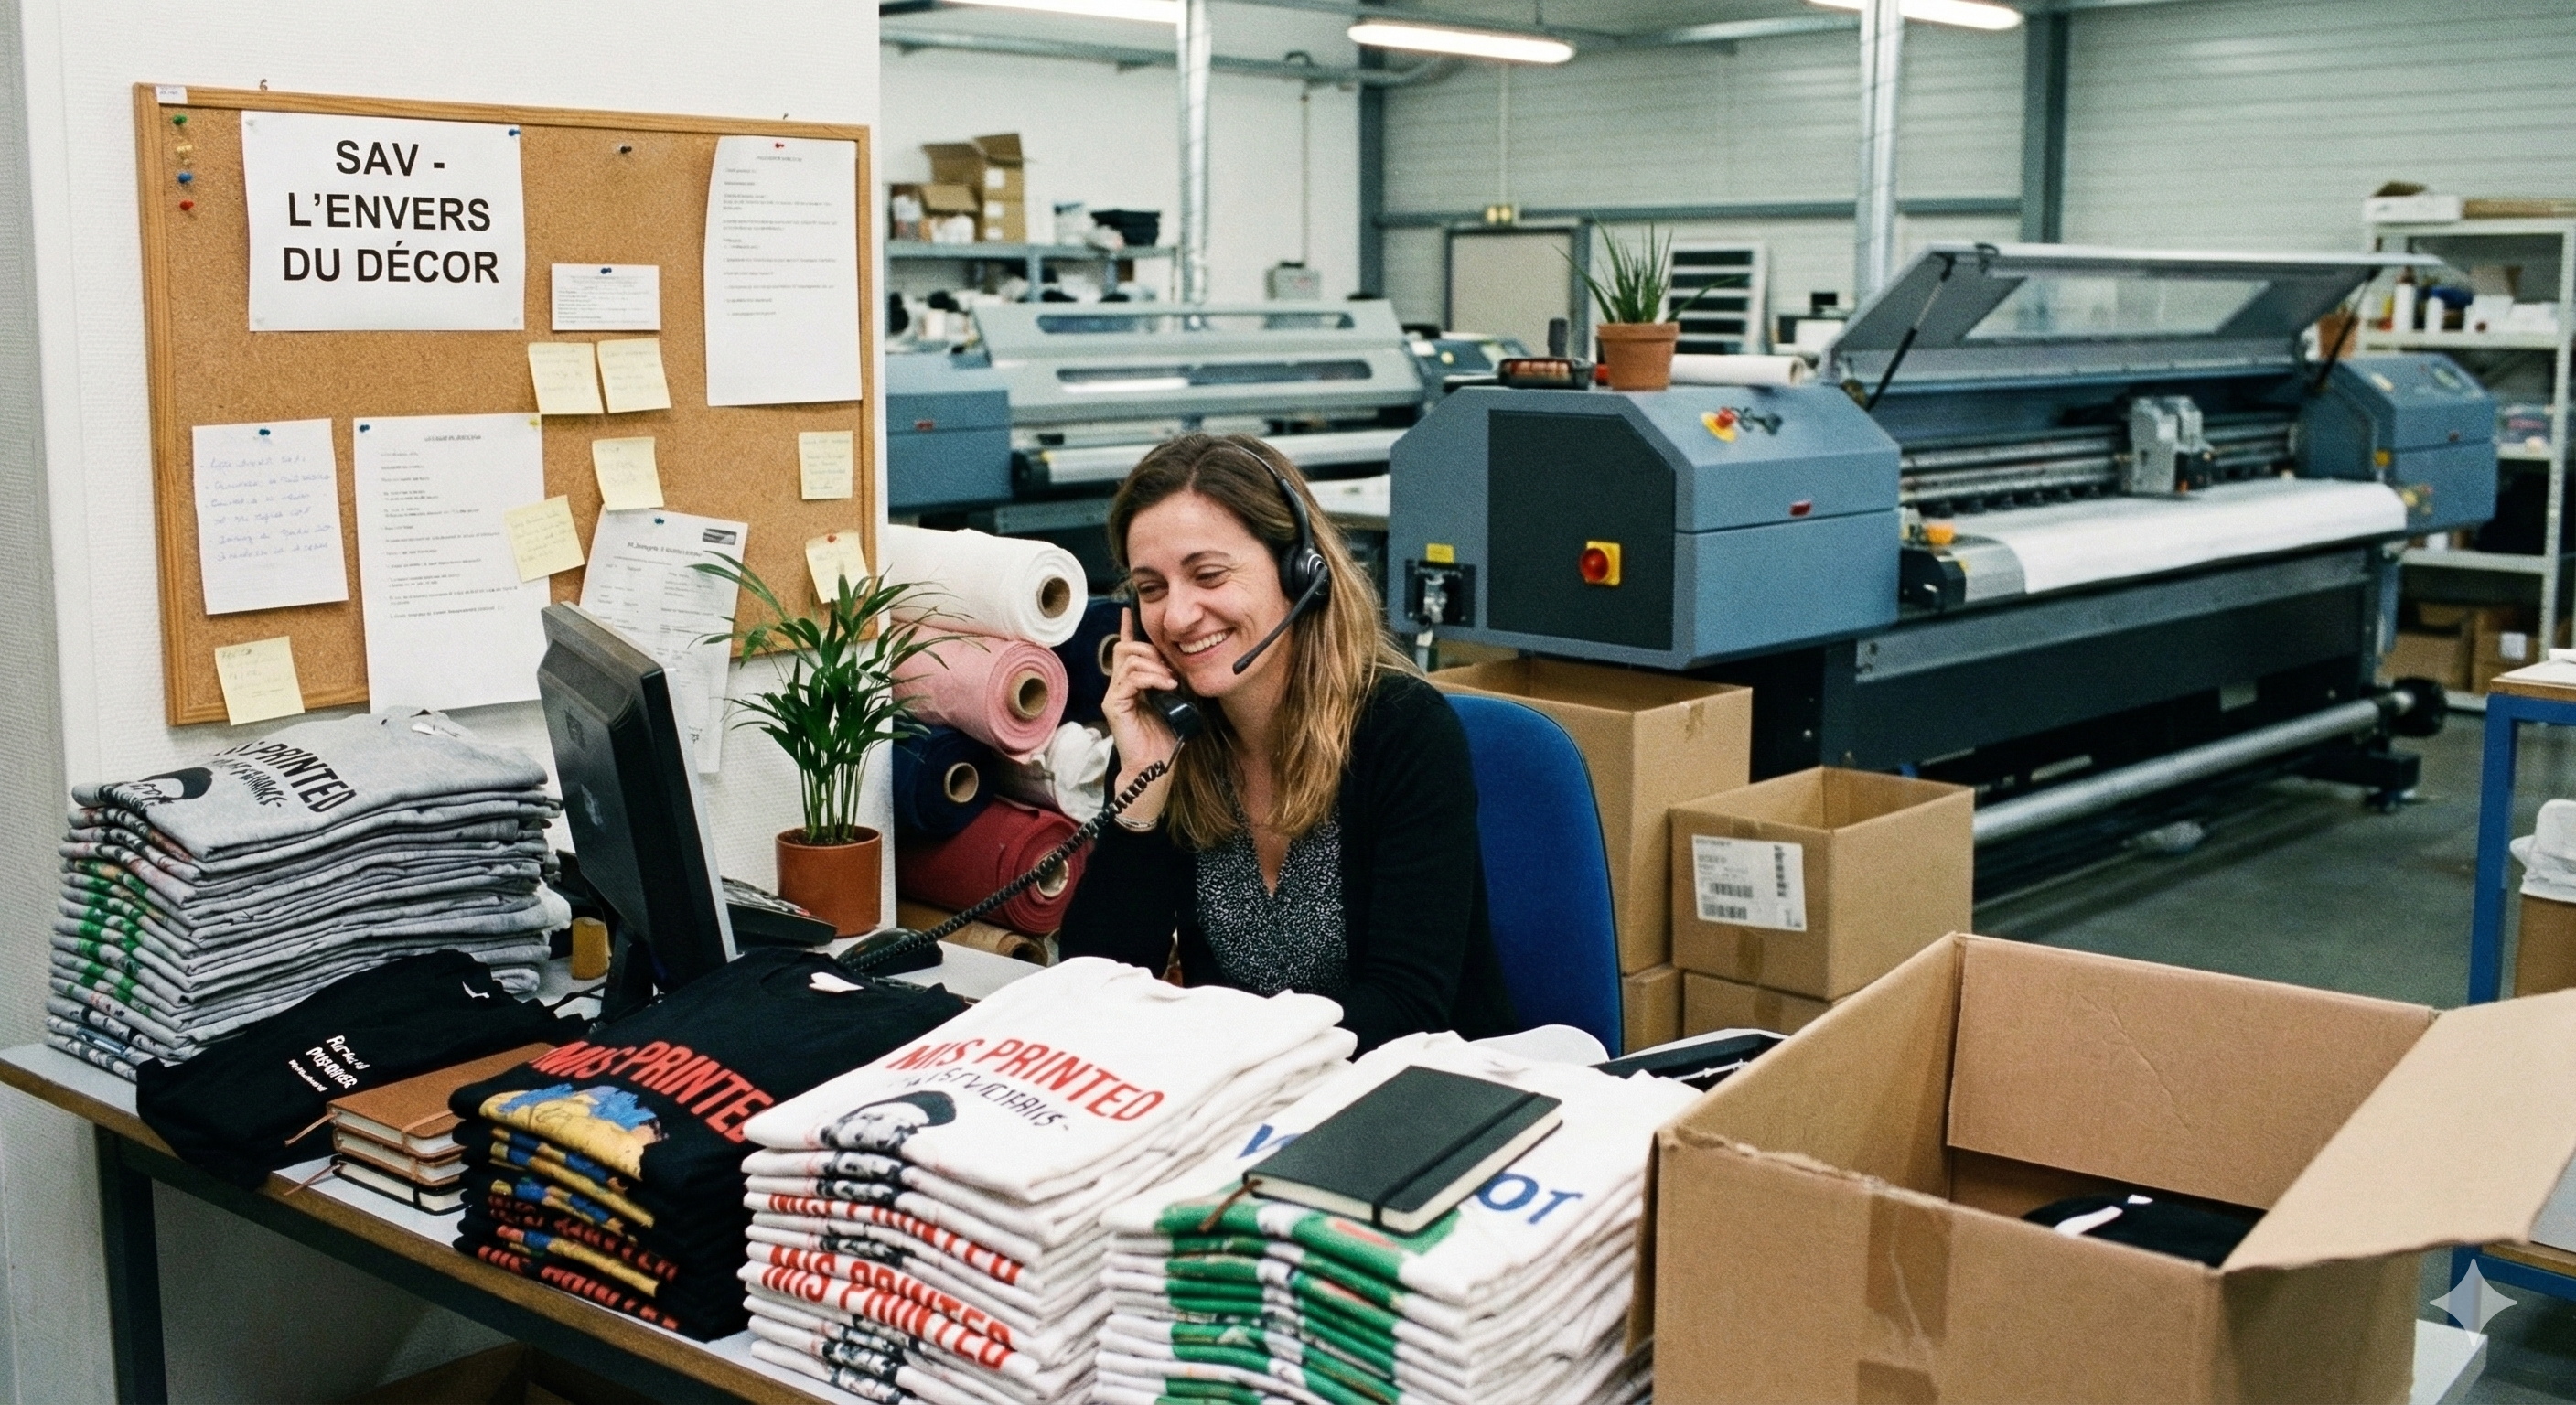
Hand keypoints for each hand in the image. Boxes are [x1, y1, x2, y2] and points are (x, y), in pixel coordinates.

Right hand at [1101, 609, 1181, 824]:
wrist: (1154, 765)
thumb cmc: (1165, 736)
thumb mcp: (1174, 700)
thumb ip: (1171, 680)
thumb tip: (1179, 663)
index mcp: (1132, 683)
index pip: (1127, 648)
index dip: (1128, 628)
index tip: (1129, 610)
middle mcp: (1119, 686)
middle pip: (1126, 648)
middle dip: (1150, 648)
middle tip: (1170, 665)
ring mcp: (1115, 695)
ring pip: (1128, 659)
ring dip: (1155, 664)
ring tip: (1171, 679)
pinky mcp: (1114, 705)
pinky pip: (1130, 678)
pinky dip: (1151, 677)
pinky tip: (1166, 685)